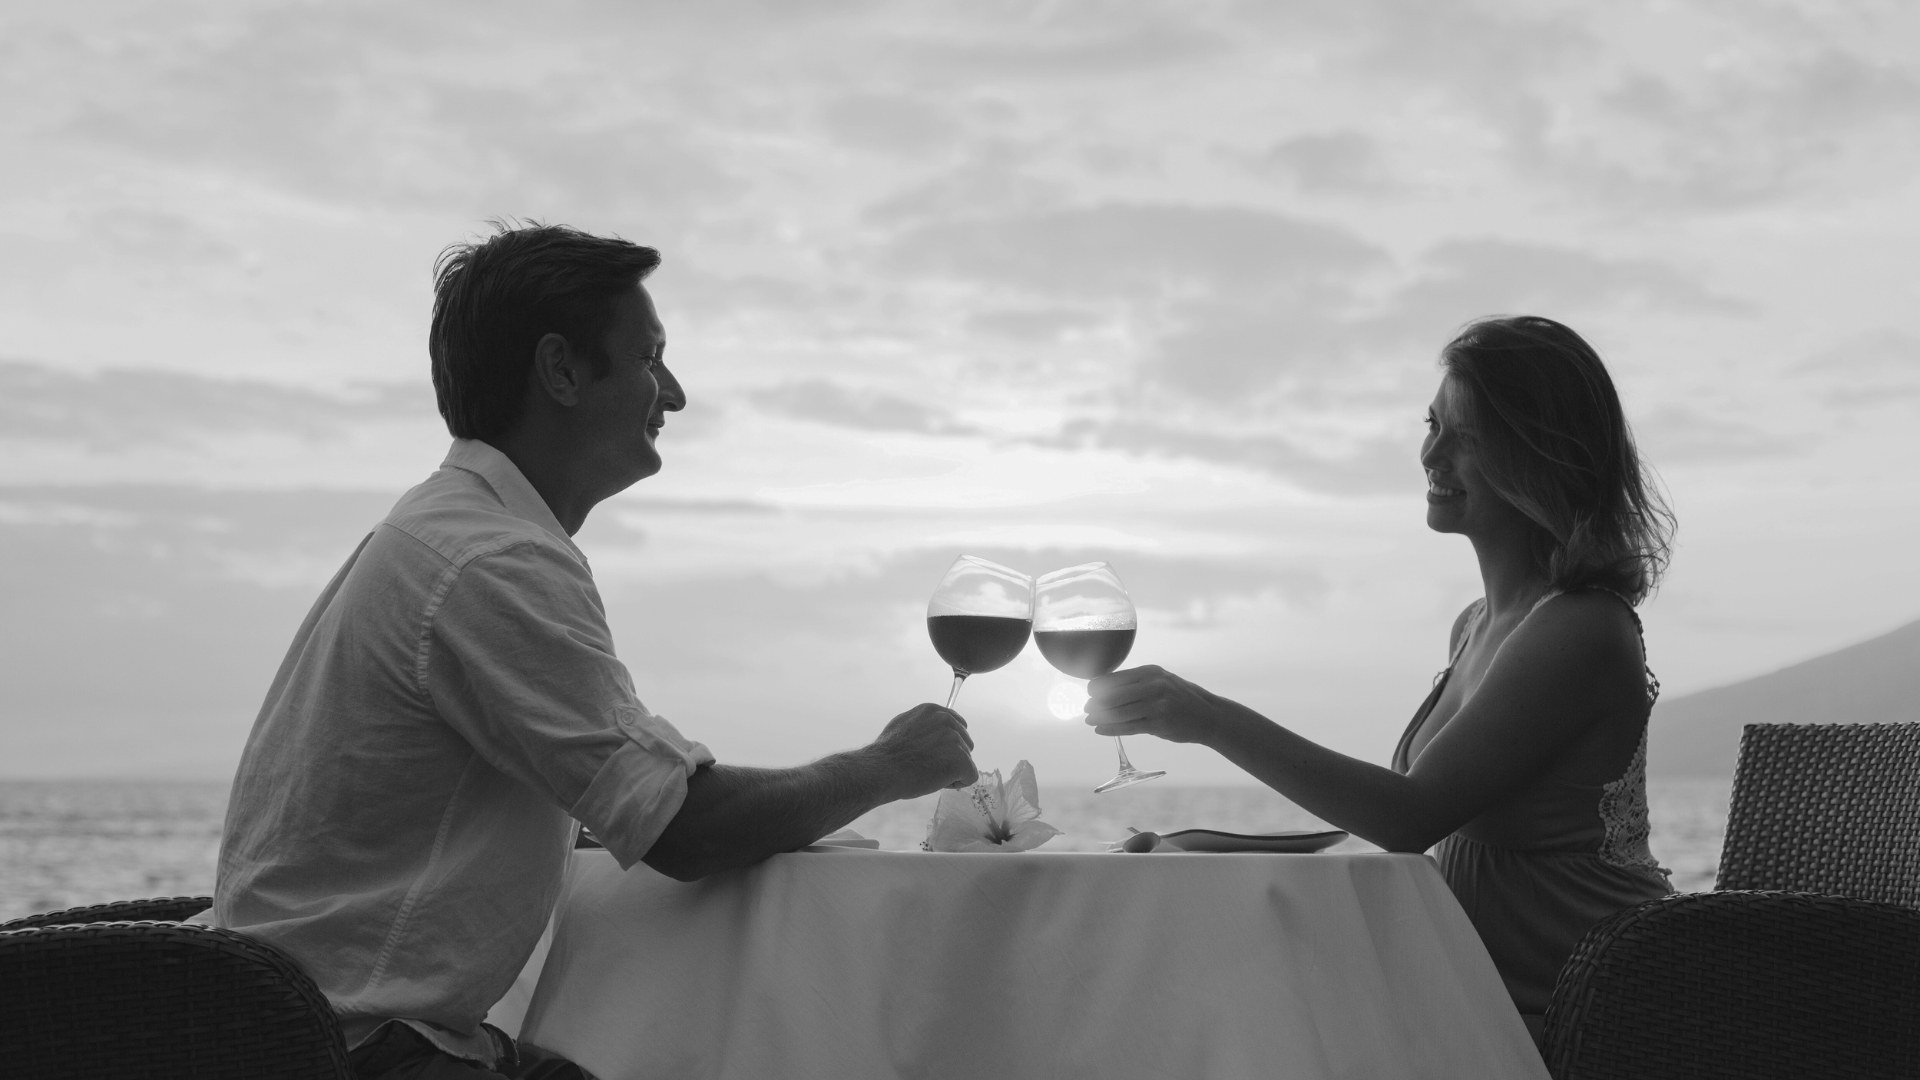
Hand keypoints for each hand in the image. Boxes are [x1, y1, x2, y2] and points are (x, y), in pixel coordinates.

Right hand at [869, 703, 977, 798]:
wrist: (881, 770)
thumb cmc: (887, 754)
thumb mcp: (902, 725)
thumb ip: (922, 724)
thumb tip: (930, 729)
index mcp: (934, 711)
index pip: (957, 725)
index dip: (948, 745)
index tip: (933, 754)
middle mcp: (948, 720)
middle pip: (965, 744)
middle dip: (951, 758)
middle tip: (927, 765)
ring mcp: (956, 740)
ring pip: (966, 762)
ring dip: (951, 771)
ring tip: (927, 773)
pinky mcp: (962, 760)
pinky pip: (970, 777)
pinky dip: (957, 784)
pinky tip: (937, 782)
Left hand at [1085, 665, 1230, 744]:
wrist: (1208, 715)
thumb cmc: (1180, 697)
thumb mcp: (1161, 680)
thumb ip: (1136, 682)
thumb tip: (1104, 687)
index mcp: (1150, 671)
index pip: (1114, 678)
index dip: (1096, 687)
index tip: (1089, 693)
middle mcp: (1153, 685)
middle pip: (1112, 695)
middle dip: (1095, 704)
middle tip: (1086, 709)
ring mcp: (1156, 705)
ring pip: (1117, 713)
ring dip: (1099, 718)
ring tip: (1090, 720)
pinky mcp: (1158, 724)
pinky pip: (1127, 727)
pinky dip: (1110, 729)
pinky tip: (1100, 730)